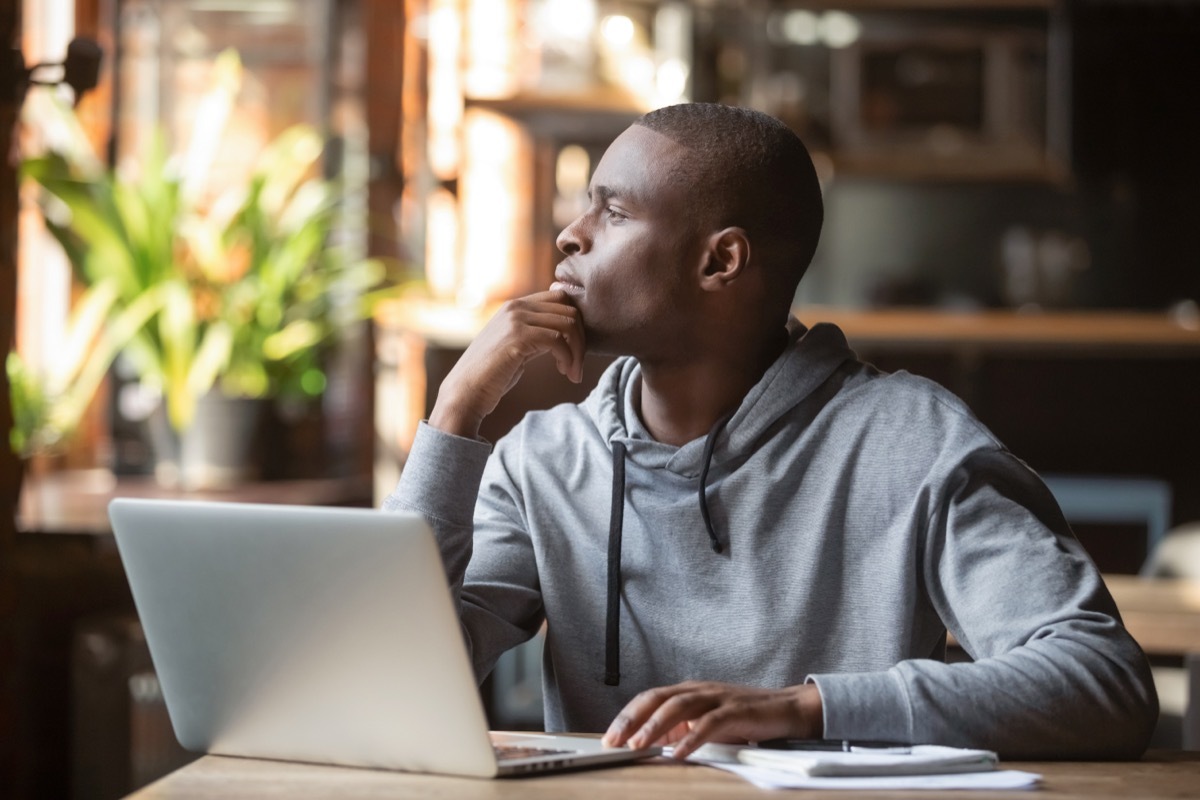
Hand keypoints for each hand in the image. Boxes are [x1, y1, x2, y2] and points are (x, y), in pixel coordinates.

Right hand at [428, 289, 584, 438]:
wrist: (465, 392)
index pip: (561, 298)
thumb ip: (536, 333)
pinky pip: (558, 340)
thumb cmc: (491, 375)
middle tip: (578, 365)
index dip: (576, 323)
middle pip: (569, 309)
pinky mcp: (517, 338)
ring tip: (573, 373)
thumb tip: (565, 331)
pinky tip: (564, 373)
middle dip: (581, 338)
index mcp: (515, 306)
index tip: (574, 350)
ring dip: (578, 351)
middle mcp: (516, 307)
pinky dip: (568, 358)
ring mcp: (515, 320)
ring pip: (568, 324)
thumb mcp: (516, 346)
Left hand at [601, 681, 823, 759]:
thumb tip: (652, 744)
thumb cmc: (744, 718)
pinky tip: (679, 753)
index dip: (627, 716)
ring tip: (639, 745)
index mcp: (688, 692)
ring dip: (655, 726)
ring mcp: (717, 698)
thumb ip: (681, 729)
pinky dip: (692, 738)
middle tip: (614, 741)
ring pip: (679, 706)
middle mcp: (699, 690)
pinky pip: (710, 723)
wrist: (786, 709)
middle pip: (657, 698)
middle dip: (632, 719)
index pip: (649, 698)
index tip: (609, 738)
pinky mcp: (736, 710)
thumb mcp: (705, 722)